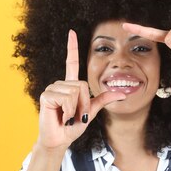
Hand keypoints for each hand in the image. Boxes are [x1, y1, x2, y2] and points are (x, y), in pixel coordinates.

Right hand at [37, 30, 125, 149]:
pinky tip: (62, 116)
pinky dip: (69, 110)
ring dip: (76, 108)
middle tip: (76, 115)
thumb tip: (123, 93)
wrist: (60, 139)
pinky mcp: (46, 95)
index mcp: (70, 85)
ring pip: (76, 91)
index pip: (71, 61)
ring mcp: (53, 88)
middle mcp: (61, 84)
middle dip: (84, 103)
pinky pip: (67, 98)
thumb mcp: (91, 111)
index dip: (72, 47)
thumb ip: (103, 99)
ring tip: (68, 116)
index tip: (72, 31)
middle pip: (82, 84)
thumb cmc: (73, 126)